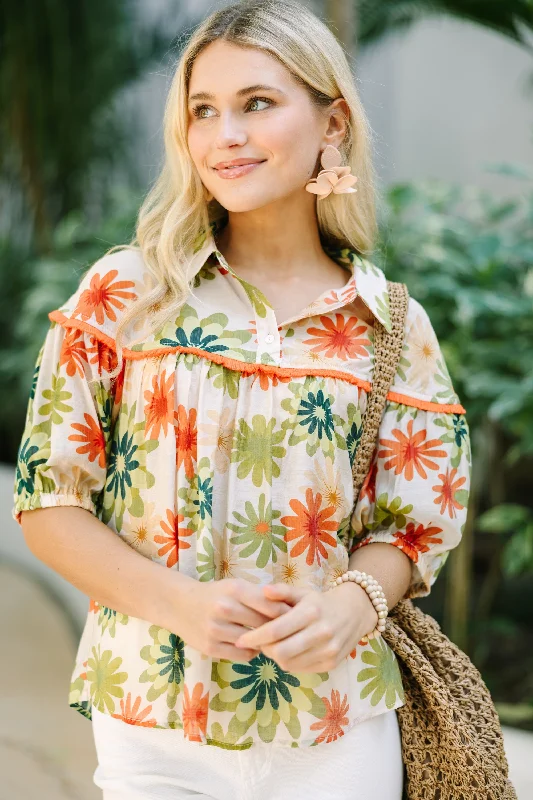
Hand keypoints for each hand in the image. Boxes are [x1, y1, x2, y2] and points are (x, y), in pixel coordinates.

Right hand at [176, 577, 292, 661]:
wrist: (181, 605)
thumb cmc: (216, 594)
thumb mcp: (236, 586)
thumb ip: (260, 597)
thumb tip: (291, 611)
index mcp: (235, 589)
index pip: (270, 605)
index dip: (285, 614)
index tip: (295, 618)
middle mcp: (224, 608)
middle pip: (263, 625)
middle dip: (277, 630)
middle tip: (287, 633)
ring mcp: (215, 629)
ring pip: (253, 643)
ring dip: (264, 643)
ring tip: (269, 640)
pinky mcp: (210, 648)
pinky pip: (242, 655)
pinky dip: (251, 652)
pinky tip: (251, 645)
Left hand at [233, 581, 378, 672]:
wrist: (354, 613)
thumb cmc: (320, 602)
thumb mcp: (302, 592)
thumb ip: (282, 591)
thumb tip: (263, 591)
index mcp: (311, 612)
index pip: (275, 631)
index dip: (255, 637)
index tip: (240, 639)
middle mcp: (321, 633)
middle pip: (280, 652)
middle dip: (264, 649)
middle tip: (259, 642)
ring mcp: (328, 651)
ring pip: (289, 664)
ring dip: (276, 657)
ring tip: (273, 646)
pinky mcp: (331, 664)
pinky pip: (301, 669)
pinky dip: (290, 662)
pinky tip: (289, 651)